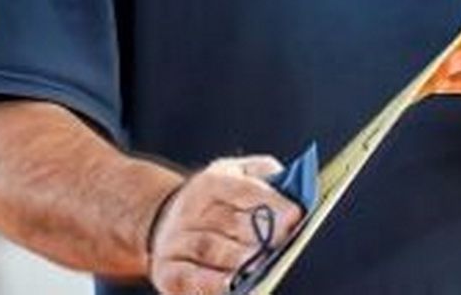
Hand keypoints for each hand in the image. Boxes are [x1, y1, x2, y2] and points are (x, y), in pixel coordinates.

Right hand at [146, 156, 303, 294]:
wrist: (164, 222)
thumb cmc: (216, 203)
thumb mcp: (237, 175)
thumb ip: (265, 176)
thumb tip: (293, 188)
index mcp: (210, 183)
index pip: (241, 189)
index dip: (269, 201)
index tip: (295, 214)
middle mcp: (189, 211)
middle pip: (227, 221)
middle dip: (258, 232)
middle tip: (283, 240)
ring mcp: (176, 242)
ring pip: (209, 248)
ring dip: (238, 258)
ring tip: (263, 264)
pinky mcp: (168, 271)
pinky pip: (190, 277)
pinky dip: (212, 283)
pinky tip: (234, 285)